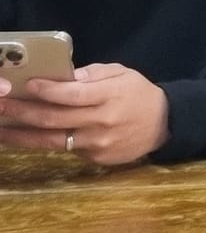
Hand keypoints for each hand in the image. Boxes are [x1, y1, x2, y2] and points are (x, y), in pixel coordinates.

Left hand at [0, 62, 169, 164]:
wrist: (163, 124)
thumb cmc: (138, 93)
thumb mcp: (122, 73)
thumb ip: (94, 74)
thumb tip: (64, 77)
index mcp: (110, 95)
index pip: (72, 94)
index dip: (47, 91)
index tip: (26, 85)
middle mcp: (101, 121)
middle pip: (54, 119)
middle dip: (23, 113)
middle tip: (2, 106)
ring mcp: (96, 144)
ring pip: (51, 141)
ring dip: (22, 135)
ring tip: (2, 129)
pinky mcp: (94, 159)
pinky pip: (66, 150)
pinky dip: (45, 143)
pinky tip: (28, 137)